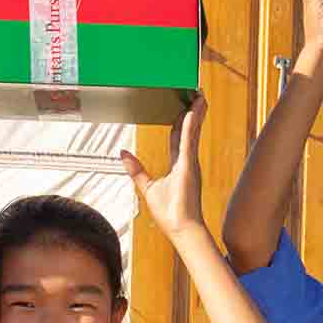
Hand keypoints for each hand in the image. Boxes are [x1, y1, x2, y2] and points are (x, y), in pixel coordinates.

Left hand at [123, 95, 208, 238]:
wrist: (181, 228)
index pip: (178, 138)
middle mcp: (187, 161)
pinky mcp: (190, 167)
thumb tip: (123, 154)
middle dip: (192, 113)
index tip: (184, 109)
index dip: (181, 122)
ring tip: (199, 95)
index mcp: (179, 165)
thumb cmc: (169, 213)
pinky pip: (189, 142)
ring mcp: (190, 163)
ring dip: (196, 113)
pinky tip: (190, 112)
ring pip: (193, 132)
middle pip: (189, 131)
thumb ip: (137, 170)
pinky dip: (190, 126)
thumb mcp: (148, 187)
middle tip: (196, 95)